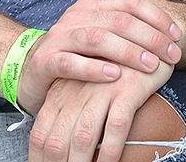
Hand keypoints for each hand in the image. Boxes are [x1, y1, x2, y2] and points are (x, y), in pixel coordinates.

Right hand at [15, 0, 182, 115]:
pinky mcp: (47, 61)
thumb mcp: (104, 24)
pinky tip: (114, 76)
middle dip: (150, 38)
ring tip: (151, 66)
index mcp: (93, 4)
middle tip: (173, 55)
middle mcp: (76, 15)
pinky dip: (94, 68)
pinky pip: (70, 63)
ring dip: (128, 52)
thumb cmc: (77, 49)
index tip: (177, 35)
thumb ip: (132, 6)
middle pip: (119, 20)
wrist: (33, 68)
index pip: (130, 1)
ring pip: (97, 38)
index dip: (157, 16)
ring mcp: (60, 37)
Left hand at [29, 60, 172, 161]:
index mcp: (60, 92)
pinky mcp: (127, 89)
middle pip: (58, 140)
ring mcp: (101, 90)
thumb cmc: (113, 68)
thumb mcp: (83, 86)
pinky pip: (116, 127)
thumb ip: (69, 110)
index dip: (39, 158)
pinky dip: (111, 151)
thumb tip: (58, 147)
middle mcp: (76, 92)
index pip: (41, 134)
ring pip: (84, 137)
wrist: (145, 36)